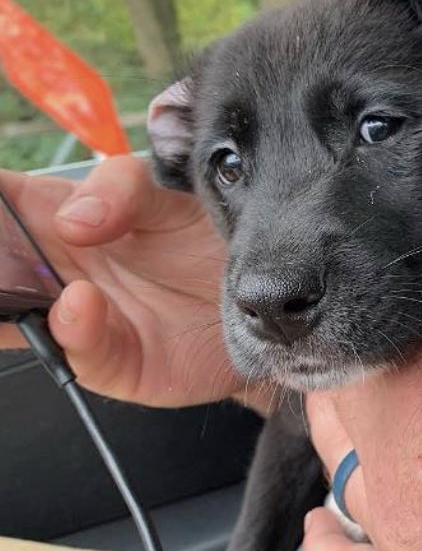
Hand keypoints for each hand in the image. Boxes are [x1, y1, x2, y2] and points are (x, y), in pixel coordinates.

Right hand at [0, 157, 263, 408]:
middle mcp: (62, 271)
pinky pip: (84, 353)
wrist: (267, 296)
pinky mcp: (119, 362)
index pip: (0, 203)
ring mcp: (86, 319)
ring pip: (17, 316)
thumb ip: (122, 189)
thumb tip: (72, 217)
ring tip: (8, 284)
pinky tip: (78, 303)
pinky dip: (76, 331)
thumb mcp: (170, 193)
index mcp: (61, 215)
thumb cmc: (212, 237)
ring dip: (5, 301)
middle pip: (0, 264)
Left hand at [303, 334, 421, 550]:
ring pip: (341, 466)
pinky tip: (322, 526)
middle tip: (387, 350)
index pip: (386, 330)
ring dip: (343, 436)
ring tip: (348, 417)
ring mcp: (396, 534)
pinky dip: (327, 541)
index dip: (402, 309)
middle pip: (349, 394)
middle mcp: (399, 465)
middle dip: (364, 365)